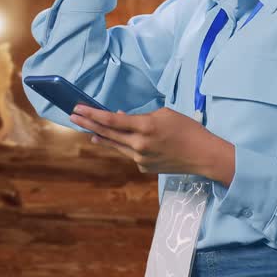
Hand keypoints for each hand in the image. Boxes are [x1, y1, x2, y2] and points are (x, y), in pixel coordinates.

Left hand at [69, 104, 223, 176]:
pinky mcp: (144, 167)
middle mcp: (139, 144)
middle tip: (73, 116)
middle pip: (107, 133)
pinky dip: (127, 145)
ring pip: (116, 145)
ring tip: (90, 131)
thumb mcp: (164, 114)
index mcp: (145, 127)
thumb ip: (140, 116)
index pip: (112, 120)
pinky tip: (129, 141)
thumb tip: (120, 116)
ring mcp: (140, 158)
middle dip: (88, 124)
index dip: (92, 114)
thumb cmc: (186, 129)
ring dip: (102, 136)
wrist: (202, 155)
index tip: (78, 109)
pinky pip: (130, 153)